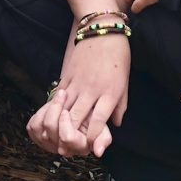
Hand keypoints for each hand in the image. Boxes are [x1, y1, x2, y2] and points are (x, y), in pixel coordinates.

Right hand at [27, 33, 128, 158]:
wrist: (101, 30)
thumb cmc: (118, 56)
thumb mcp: (125, 83)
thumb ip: (119, 106)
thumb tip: (115, 125)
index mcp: (109, 94)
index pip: (97, 123)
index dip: (93, 140)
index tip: (94, 150)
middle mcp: (91, 91)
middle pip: (75, 121)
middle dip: (72, 139)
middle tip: (71, 149)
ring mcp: (76, 83)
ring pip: (63, 111)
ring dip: (60, 127)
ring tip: (60, 139)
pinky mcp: (66, 76)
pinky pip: (58, 98)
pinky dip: (55, 111)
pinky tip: (55, 119)